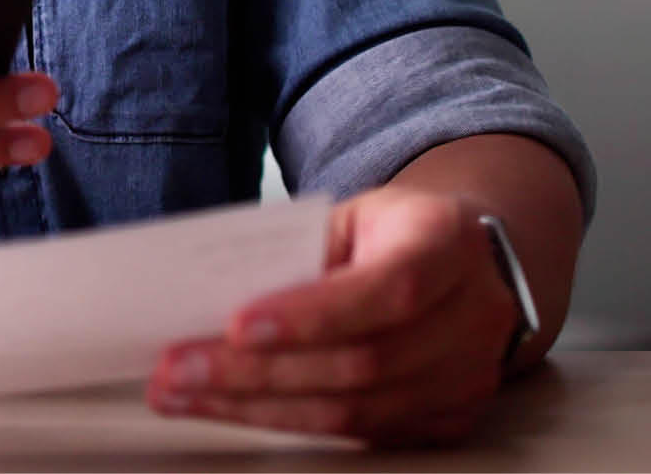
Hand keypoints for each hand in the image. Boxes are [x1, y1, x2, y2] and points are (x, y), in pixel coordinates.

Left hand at [147, 186, 519, 445]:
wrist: (463, 260)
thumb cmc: (390, 231)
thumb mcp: (352, 214)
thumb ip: (298, 251)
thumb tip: (209, 298)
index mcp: (448, 241)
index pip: (387, 289)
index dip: (312, 315)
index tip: (234, 325)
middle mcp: (473, 314)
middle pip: (362, 362)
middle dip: (256, 372)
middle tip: (176, 368)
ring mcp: (468, 377)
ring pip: (355, 412)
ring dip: (255, 406)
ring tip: (181, 393)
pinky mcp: (448, 420)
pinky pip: (358, 436)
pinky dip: (285, 422)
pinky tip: (229, 407)